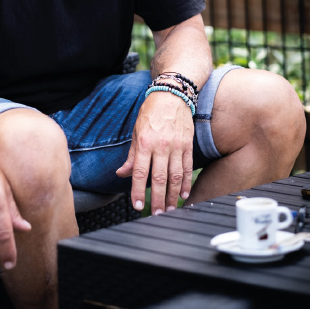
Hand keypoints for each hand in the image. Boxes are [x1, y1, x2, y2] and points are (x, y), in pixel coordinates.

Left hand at [116, 91, 193, 214]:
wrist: (172, 94)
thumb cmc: (151, 112)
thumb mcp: (136, 131)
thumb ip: (131, 155)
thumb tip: (121, 173)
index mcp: (145, 142)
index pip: (139, 172)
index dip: (138, 191)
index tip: (137, 206)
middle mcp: (161, 146)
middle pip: (159, 178)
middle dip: (157, 199)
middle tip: (156, 214)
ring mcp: (176, 146)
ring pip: (175, 176)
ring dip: (173, 195)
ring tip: (170, 209)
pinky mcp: (188, 145)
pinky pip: (188, 167)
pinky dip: (186, 182)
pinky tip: (183, 194)